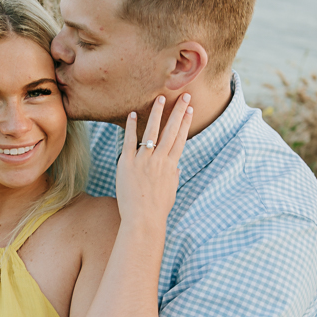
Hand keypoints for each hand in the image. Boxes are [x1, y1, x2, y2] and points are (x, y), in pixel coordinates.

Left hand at [116, 93, 192, 227]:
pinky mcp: (127, 163)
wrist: (142, 220)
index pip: (180, 139)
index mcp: (171, 166)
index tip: (190, 109)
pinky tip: (131, 114)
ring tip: (160, 98)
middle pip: (171, 130)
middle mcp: (159, 160)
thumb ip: (173, 176)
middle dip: (178, 111)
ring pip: (152, 131)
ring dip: (157, 113)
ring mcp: (143, 160)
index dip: (186, 122)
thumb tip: (176, 167)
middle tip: (184, 96)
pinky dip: (130, 127)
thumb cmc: (157, 210)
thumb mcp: (170, 191)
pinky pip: (129, 141)